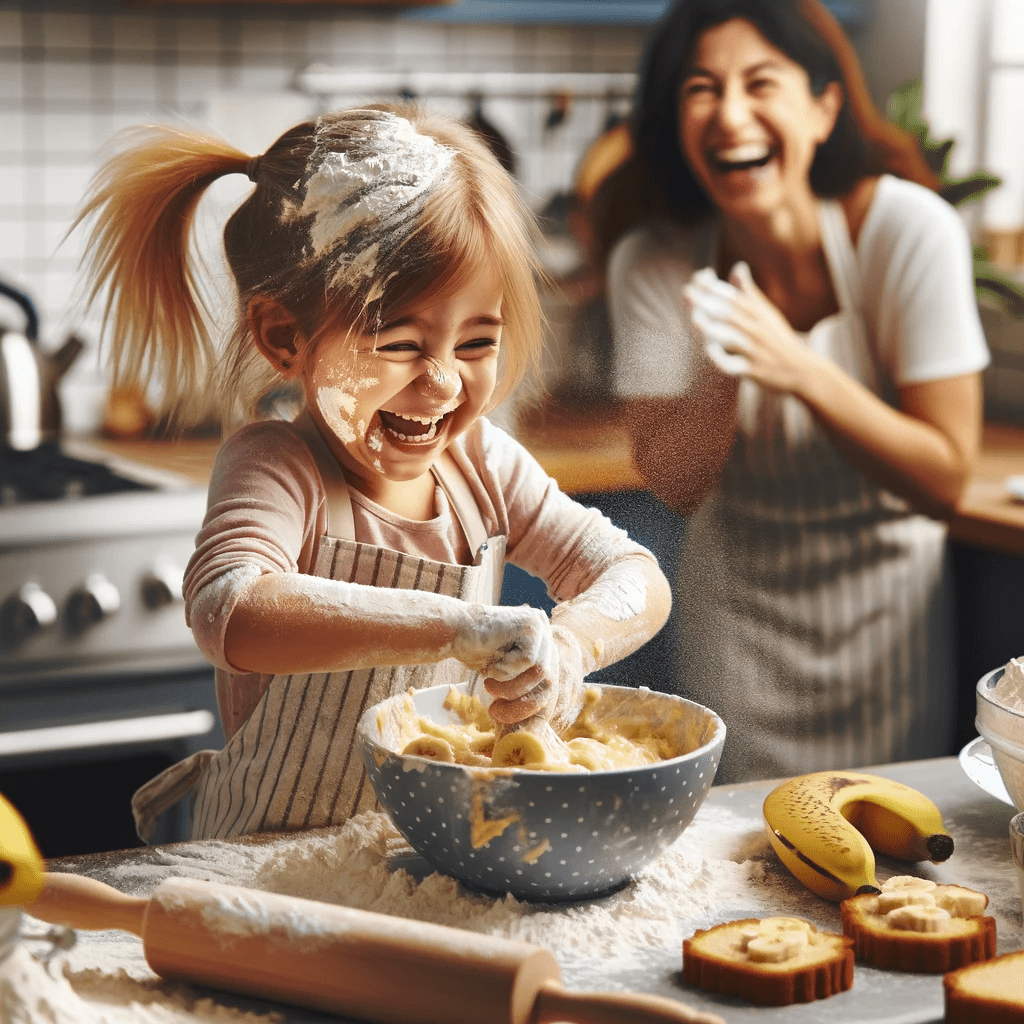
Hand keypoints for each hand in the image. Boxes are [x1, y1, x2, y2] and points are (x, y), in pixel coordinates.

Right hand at [454, 605, 557, 721]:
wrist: (455, 630)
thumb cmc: (477, 654)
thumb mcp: (506, 679)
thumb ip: (523, 693)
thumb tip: (532, 733)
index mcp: (544, 650)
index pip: (549, 687)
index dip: (532, 710)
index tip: (510, 724)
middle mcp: (547, 637)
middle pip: (549, 682)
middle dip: (522, 705)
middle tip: (494, 713)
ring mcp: (543, 628)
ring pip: (541, 673)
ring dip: (511, 688)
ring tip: (489, 686)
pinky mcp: (534, 623)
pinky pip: (529, 661)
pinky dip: (507, 670)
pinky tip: (490, 664)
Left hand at [683, 262, 824, 396]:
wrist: (801, 369)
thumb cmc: (777, 338)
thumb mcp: (765, 313)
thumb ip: (747, 292)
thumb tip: (738, 266)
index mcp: (756, 314)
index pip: (732, 296)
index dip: (713, 287)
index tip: (697, 276)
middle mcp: (754, 329)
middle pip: (728, 314)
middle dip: (706, 303)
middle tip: (686, 292)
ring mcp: (753, 350)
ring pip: (730, 338)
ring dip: (713, 329)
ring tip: (696, 320)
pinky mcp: (752, 370)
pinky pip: (735, 366)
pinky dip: (722, 359)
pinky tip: (709, 351)